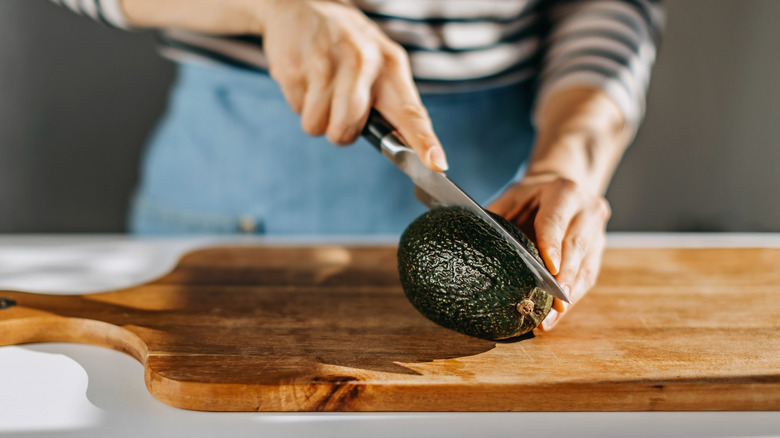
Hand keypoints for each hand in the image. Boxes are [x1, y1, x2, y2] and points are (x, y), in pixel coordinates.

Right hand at [262, 0, 447, 170]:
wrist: (302, 6)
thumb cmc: (347, 46)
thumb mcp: (378, 63)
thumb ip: (392, 103)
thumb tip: (405, 150)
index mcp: (391, 65)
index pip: (411, 111)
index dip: (424, 141)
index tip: (436, 164)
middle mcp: (362, 61)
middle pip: (348, 130)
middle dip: (340, 131)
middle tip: (338, 109)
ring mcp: (326, 62)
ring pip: (318, 126)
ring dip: (317, 118)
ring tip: (321, 88)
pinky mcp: (295, 66)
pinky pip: (297, 110)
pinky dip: (299, 102)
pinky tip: (306, 76)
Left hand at [487, 174, 610, 330]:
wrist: (563, 189)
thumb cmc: (530, 196)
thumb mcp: (512, 196)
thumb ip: (497, 215)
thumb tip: (470, 238)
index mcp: (564, 192)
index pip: (556, 221)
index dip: (552, 245)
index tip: (550, 269)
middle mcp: (587, 211)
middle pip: (576, 247)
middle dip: (564, 278)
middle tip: (553, 304)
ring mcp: (597, 232)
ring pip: (585, 267)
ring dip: (569, 297)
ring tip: (550, 320)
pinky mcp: (598, 251)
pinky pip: (587, 277)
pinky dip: (572, 298)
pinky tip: (556, 315)